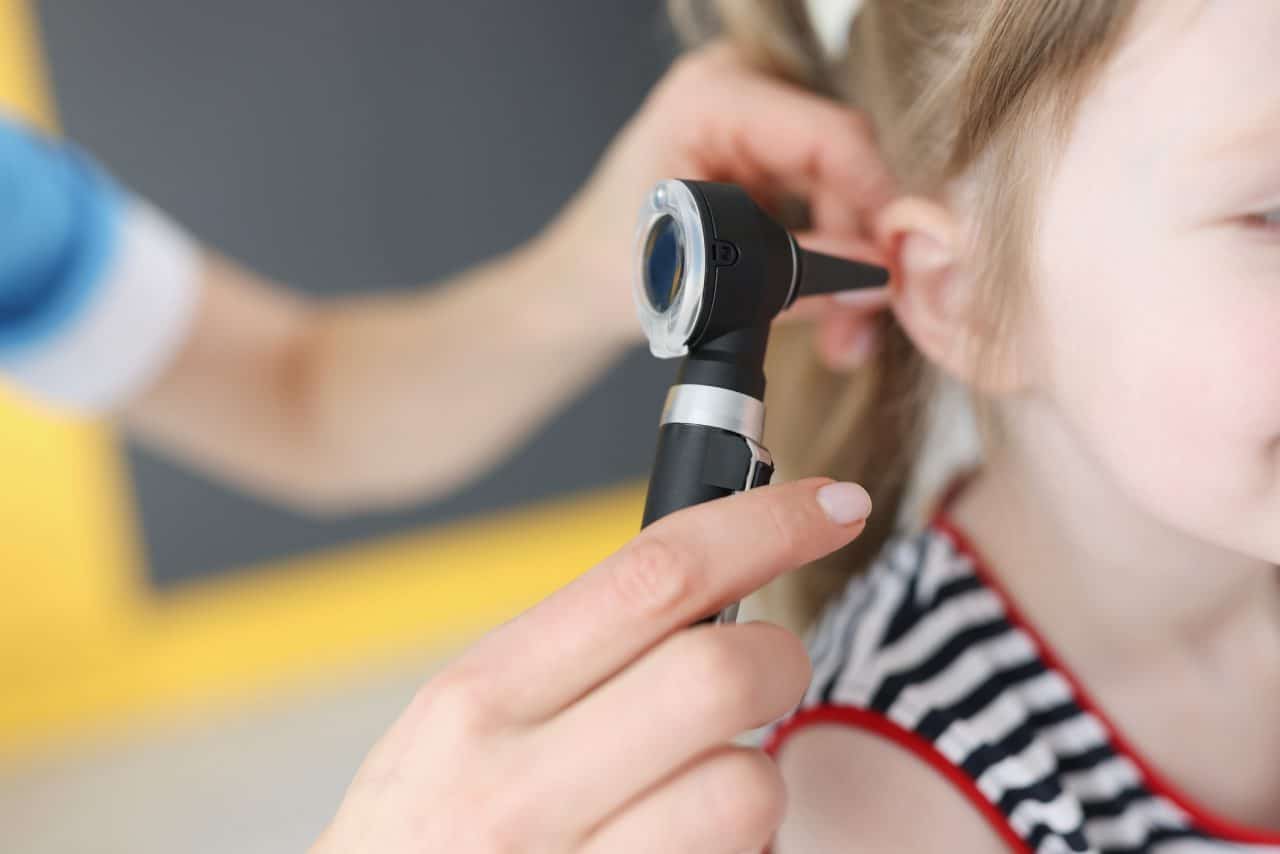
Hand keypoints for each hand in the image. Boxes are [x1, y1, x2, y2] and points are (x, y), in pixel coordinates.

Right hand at [312, 478, 872, 852]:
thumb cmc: (424, 837)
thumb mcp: (455, 730)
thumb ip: (564, 659)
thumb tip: (706, 583)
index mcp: (476, 697)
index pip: (653, 575)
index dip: (765, 525)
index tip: (833, 506)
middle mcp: (514, 786)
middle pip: (722, 673)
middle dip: (782, 658)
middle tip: (770, 669)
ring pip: (749, 788)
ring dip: (753, 778)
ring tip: (697, 789)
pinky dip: (736, 845)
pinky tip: (679, 845)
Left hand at [534, 43, 895, 366]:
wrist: (583, 282)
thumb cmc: (611, 267)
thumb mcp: (701, 276)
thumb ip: (794, 277)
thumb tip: (874, 281)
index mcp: (709, 99)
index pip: (827, 136)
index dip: (876, 200)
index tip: (898, 263)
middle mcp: (738, 91)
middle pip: (842, 162)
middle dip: (860, 246)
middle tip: (866, 317)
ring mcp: (756, 117)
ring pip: (844, 186)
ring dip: (851, 260)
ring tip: (845, 329)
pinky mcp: (768, 150)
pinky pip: (827, 196)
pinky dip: (834, 251)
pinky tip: (832, 300)